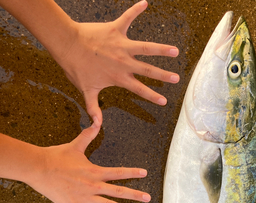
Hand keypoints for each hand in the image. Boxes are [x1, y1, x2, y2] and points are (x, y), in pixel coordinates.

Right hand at [32, 121, 149, 202]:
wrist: (38, 168)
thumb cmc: (56, 156)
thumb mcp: (75, 145)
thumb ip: (88, 135)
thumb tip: (97, 121)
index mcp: (94, 171)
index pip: (118, 172)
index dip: (133, 173)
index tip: (145, 173)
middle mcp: (93, 185)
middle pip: (118, 191)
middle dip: (135, 195)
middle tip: (148, 198)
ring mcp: (84, 198)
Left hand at [59, 0, 179, 123]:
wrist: (67, 45)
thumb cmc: (76, 68)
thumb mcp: (86, 91)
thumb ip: (93, 108)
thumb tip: (96, 126)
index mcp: (119, 77)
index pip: (139, 89)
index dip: (152, 96)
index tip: (164, 101)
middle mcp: (124, 62)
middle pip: (148, 70)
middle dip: (163, 76)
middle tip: (176, 78)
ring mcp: (121, 45)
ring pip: (146, 47)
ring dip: (161, 49)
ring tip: (174, 51)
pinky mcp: (115, 30)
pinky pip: (128, 17)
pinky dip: (136, 10)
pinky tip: (145, 3)